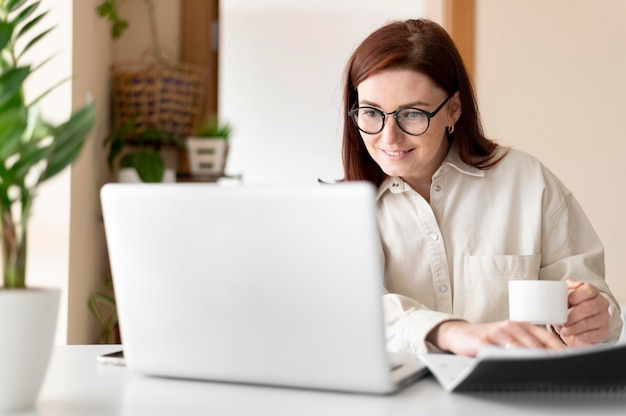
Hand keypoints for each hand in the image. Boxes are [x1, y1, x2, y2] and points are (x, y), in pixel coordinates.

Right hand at [427, 320, 565, 356]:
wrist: (459, 334)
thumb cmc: (488, 338)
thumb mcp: (509, 337)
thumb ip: (527, 344)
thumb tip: (552, 358)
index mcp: (520, 325)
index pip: (545, 335)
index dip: (558, 347)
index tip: (571, 359)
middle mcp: (510, 326)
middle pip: (535, 342)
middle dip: (549, 355)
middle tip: (561, 366)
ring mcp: (496, 333)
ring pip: (519, 346)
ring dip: (533, 356)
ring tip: (545, 366)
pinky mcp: (483, 342)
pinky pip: (498, 351)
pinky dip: (509, 357)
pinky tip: (517, 363)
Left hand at [553, 279, 609, 345]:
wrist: (577, 322)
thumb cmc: (571, 306)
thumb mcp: (567, 295)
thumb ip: (568, 287)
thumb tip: (572, 283)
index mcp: (593, 292)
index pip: (588, 290)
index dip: (577, 296)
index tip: (567, 301)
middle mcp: (601, 303)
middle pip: (588, 308)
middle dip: (573, 316)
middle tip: (563, 322)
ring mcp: (604, 318)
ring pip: (589, 323)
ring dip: (574, 328)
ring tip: (564, 331)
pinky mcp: (603, 331)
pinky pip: (592, 334)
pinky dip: (580, 336)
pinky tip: (573, 335)